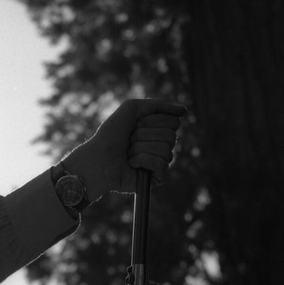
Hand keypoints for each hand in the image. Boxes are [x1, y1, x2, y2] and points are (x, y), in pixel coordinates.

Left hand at [65, 97, 184, 200]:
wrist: (98, 158)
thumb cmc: (112, 134)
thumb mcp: (133, 108)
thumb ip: (158, 105)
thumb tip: (185, 111)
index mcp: (158, 129)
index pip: (173, 122)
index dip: (153, 121)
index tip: (136, 124)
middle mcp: (161, 145)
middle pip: (171, 136)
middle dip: (146, 135)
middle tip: (130, 140)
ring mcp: (160, 163)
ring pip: (166, 150)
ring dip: (141, 148)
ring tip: (128, 154)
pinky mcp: (157, 179)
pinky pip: (162, 165)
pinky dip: (143, 161)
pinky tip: (132, 165)